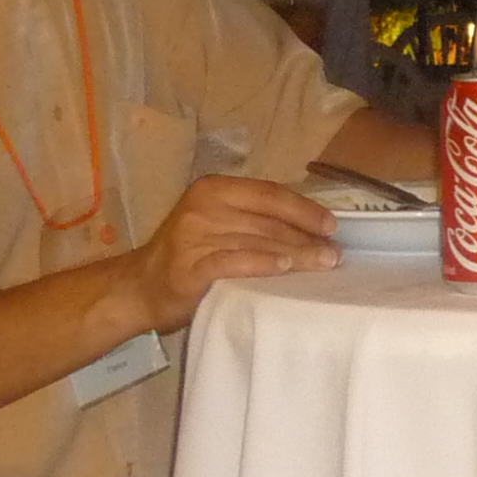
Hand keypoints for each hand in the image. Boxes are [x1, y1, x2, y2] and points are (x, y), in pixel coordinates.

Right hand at [127, 175, 340, 330]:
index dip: (303, 210)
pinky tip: (284, 269)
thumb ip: (254, 220)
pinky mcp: (189, 267)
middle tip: (335, 254)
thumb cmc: (189, 256)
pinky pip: (233, 262)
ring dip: (295, 255)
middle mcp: (203, 207)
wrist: (141, 287)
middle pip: (267, 221)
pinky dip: (261, 265)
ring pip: (256, 242)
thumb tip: (312, 227)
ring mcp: (193, 237)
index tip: (331, 226)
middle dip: (305, 237)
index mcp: (213, 189)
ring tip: (323, 265)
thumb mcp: (219, 225)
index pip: (269, 194)